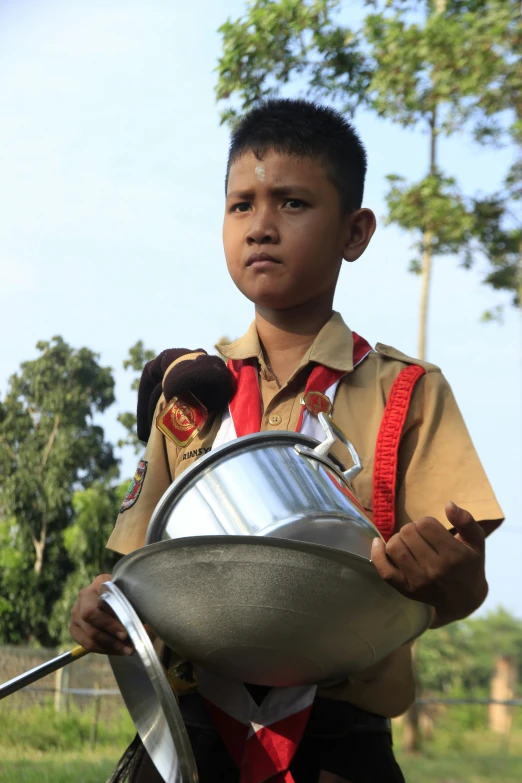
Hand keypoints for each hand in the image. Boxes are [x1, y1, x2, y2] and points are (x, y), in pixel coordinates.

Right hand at [70, 574, 133, 654]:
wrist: (119, 602)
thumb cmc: (129, 600)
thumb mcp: (134, 599)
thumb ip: (135, 608)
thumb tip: (142, 627)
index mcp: (100, 582)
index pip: (101, 599)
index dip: (112, 618)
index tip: (126, 632)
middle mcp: (84, 594)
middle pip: (90, 615)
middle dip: (110, 632)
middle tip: (127, 643)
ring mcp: (76, 611)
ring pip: (89, 632)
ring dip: (110, 645)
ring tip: (128, 650)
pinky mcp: (74, 627)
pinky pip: (85, 643)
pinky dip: (103, 649)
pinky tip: (117, 651)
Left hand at [371, 502, 487, 626]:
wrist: (463, 599)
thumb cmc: (469, 564)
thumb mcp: (476, 542)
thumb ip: (466, 521)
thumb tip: (448, 505)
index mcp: (454, 555)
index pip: (426, 525)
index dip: (426, 522)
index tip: (432, 529)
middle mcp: (436, 569)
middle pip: (408, 533)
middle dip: (413, 529)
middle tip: (421, 537)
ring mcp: (419, 581)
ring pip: (394, 547)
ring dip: (398, 539)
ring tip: (408, 543)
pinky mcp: (406, 589)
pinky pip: (384, 570)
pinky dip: (377, 554)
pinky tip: (379, 543)